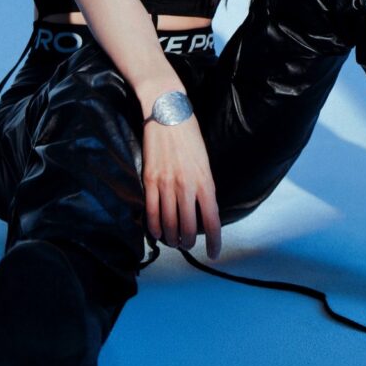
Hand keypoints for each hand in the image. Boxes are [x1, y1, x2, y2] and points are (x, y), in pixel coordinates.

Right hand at [143, 114, 221, 259]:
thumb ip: (204, 185)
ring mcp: (167, 184)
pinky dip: (154, 227)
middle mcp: (187, 186)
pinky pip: (151, 213)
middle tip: (187, 244)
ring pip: (169, 225)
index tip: (214, 254)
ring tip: (173, 241)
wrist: (167, 111)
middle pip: (189, 229)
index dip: (215, 242)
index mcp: (205, 181)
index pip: (212, 221)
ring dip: (172, 239)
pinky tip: (157, 231)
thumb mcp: (204, 161)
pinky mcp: (150, 180)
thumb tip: (202, 208)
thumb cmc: (189, 134)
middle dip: (189, 243)